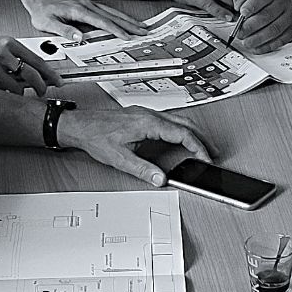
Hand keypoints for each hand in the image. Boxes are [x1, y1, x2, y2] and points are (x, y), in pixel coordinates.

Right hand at [0, 34, 60, 94]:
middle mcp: (2, 54)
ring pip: (16, 88)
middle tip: (42, 92)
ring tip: (14, 89)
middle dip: (40, 87)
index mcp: (9, 43)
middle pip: (31, 76)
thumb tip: (39, 73)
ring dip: (19, 92)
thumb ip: (18, 56)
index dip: (50, 74)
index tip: (58, 82)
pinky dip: (3, 94)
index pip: (37, 61)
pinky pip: (0, 93)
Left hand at [29, 0, 142, 38]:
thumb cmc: (42, 12)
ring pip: (113, 12)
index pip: (102, 22)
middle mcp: (87, 5)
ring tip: (141, 26)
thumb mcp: (48, 23)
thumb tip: (80, 37)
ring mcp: (89, 4)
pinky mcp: (88, 5)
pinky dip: (120, 16)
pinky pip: (108, 11)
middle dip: (129, 24)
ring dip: (128, 20)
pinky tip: (125, 20)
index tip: (127, 37)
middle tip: (143, 32)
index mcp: (79, 11)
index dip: (115, 30)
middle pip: (113, 16)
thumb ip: (64, 31)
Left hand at [58, 107, 211, 186]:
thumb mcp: (119, 158)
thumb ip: (142, 169)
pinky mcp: (141, 115)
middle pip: (185, 123)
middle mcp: (149, 115)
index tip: (205, 157)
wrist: (80, 125)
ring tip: (200, 147)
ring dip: (191, 132)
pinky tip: (180, 138)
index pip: (182, 133)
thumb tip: (160, 178)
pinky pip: (168, 119)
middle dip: (202, 138)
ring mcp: (146, 113)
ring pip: (178, 119)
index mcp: (148, 123)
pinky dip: (180, 129)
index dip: (197, 146)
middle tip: (211, 152)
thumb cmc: (96, 136)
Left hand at [230, 0, 291, 52]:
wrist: (283, 0)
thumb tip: (237, 6)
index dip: (252, 5)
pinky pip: (280, 41)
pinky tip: (256, 47)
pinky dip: (266, 46)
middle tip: (240, 32)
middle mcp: (284, 1)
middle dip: (251, 26)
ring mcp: (290, 16)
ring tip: (246, 42)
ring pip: (274, 30)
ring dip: (258, 39)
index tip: (242, 13)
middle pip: (268, 15)